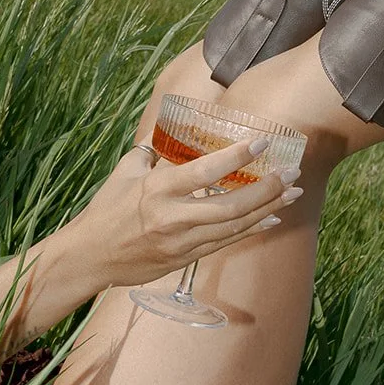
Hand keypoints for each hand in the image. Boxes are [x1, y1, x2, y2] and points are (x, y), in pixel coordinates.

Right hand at [59, 138, 302, 291]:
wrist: (90, 256)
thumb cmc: (107, 209)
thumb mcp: (127, 170)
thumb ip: (152, 148)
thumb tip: (172, 126)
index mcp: (157, 189)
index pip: (204, 171)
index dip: (236, 157)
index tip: (262, 142)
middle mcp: (172, 217)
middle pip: (230, 205)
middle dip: (267, 188)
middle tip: (292, 171)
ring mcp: (181, 241)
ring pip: (234, 226)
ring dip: (268, 209)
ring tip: (293, 193)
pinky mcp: (185, 258)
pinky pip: (226, 242)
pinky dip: (252, 230)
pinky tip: (273, 218)